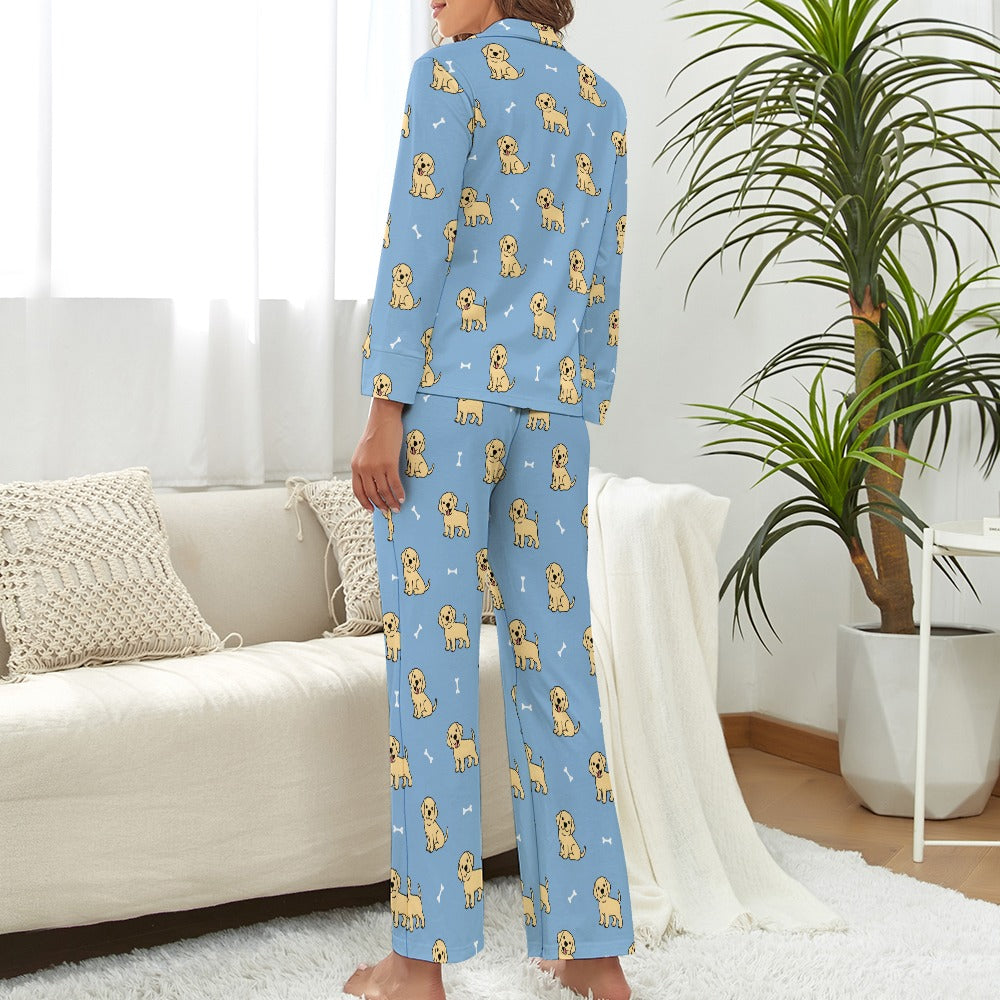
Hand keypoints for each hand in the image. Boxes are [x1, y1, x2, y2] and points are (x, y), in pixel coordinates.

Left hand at [352, 398, 406, 514]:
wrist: (383, 419)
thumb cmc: (376, 433)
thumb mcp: (364, 451)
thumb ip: (365, 466)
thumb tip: (373, 481)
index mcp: (356, 466)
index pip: (358, 490)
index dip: (365, 502)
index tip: (372, 510)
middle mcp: (364, 468)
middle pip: (372, 494)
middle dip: (380, 505)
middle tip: (387, 511)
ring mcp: (376, 467)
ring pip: (384, 491)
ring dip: (391, 502)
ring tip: (397, 507)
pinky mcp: (389, 464)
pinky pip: (394, 484)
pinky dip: (399, 493)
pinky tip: (403, 497)